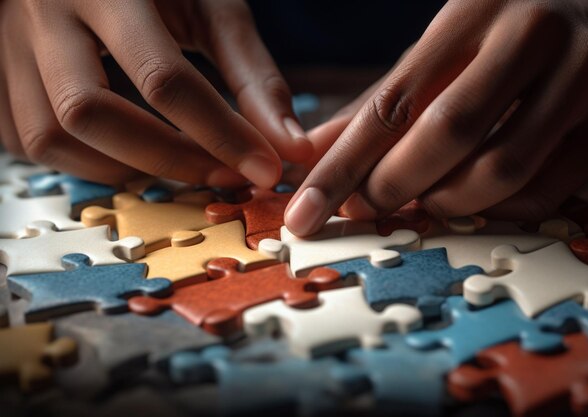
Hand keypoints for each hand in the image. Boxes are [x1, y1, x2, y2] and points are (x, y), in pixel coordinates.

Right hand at [0, 0, 310, 186]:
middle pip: (88, 113)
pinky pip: (26, 138)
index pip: (162, 77)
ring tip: (176, 167)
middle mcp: (41, 11)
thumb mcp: (212, 7)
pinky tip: (125, 154)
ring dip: (120, 168)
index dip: (221, 134)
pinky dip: (82, 161)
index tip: (265, 168)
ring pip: (48, 134)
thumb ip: (251, 74)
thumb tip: (290, 147)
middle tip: (221, 175)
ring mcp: (8, 44)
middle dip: (166, 159)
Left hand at [286, 0, 587, 235]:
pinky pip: (545, 191)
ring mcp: (585, 77)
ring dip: (446, 203)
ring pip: (500, 170)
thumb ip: (384, 101)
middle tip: (364, 209)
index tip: (306, 211)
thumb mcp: (441, 48)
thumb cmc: (505, 32)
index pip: (392, 103)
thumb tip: (315, 153)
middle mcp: (532, 36)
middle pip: (446, 135)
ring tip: (422, 202)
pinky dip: (496, 210)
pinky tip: (472, 202)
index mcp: (473, 11)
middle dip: (392, 187)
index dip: (342, 167)